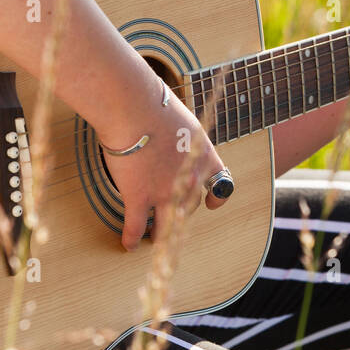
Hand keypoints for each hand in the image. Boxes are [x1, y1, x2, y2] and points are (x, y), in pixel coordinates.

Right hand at [99, 85, 228, 251]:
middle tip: (172, 218)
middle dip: (181, 213)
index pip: (221, 185)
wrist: (134, 108)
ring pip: (167, 227)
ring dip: (160, 236)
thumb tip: (177, 138)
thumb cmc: (156, 105)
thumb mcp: (184, 120)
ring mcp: (165, 193)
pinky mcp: (139, 198)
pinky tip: (128, 244)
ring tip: (154, 240)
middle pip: (190, 207)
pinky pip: (136, 227)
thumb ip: (185, 138)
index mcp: (205, 158)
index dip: (216, 198)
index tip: (211, 203)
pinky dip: (132, 238)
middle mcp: (190, 181)